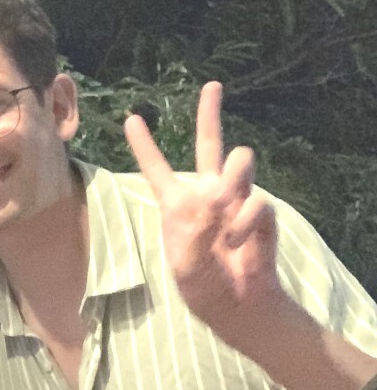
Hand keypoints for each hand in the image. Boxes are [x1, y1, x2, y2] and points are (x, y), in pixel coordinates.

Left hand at [123, 81, 284, 346]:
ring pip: (240, 159)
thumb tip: (221, 195)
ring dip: (232, 180)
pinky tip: (235, 243)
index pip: (157, 168)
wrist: (234, 304)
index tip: (131, 118)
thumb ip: (196, 226)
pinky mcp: (259, 210)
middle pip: (209, 142)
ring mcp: (235, 198)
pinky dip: (243, 224)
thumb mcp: (183, 260)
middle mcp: (206, 193)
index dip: (144, 144)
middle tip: (211, 86)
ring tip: (223, 212)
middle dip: (210, 113)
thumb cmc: (200, 285)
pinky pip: (255, 201)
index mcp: (176, 204)